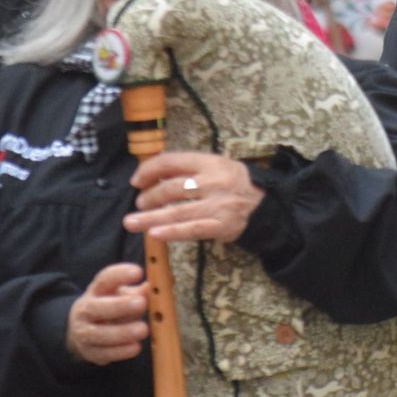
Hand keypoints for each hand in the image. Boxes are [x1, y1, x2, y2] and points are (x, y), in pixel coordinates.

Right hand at [66, 263, 148, 365]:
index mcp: (96, 291)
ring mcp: (84, 332)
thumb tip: (163, 282)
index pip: (104, 279)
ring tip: (143, 329)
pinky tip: (136, 347)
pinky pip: (104, 353)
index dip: (120, 275)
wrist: (84, 330)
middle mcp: (86, 310)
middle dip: (120, 306)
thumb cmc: (111, 307)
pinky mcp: (90, 352)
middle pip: (98, 307)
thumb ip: (142, 291)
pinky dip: (120, 352)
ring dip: (122, 332)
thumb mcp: (123, 295)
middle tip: (141, 303)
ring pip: (99, 333)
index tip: (138, 272)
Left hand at [124, 152, 264, 243]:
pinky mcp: (221, 225)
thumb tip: (152, 173)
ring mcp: (218, 205)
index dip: (149, 170)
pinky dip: (172, 232)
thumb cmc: (232, 184)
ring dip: (151, 218)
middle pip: (172, 187)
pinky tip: (155, 235)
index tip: (136, 181)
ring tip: (132, 222)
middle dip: (150, 197)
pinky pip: (192, 230)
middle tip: (139, 204)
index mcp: (210, 163)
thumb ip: (189, 168)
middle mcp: (213, 182)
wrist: (264, 205)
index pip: (172, 161)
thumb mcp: (215, 166)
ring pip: (178, 211)